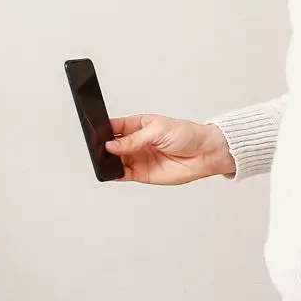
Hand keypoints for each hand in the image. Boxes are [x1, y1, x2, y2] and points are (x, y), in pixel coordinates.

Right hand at [104, 114, 235, 185]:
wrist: (204, 154)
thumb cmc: (187, 135)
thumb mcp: (158, 130)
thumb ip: (133, 139)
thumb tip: (112, 145)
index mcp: (138, 125)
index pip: (115, 126)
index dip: (104, 129)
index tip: (95, 132)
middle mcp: (136, 142)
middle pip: (112, 144)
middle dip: (103, 146)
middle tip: (99, 147)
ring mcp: (138, 158)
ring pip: (115, 160)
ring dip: (108, 160)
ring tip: (104, 159)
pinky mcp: (142, 173)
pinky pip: (123, 174)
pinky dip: (114, 173)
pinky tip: (111, 171)